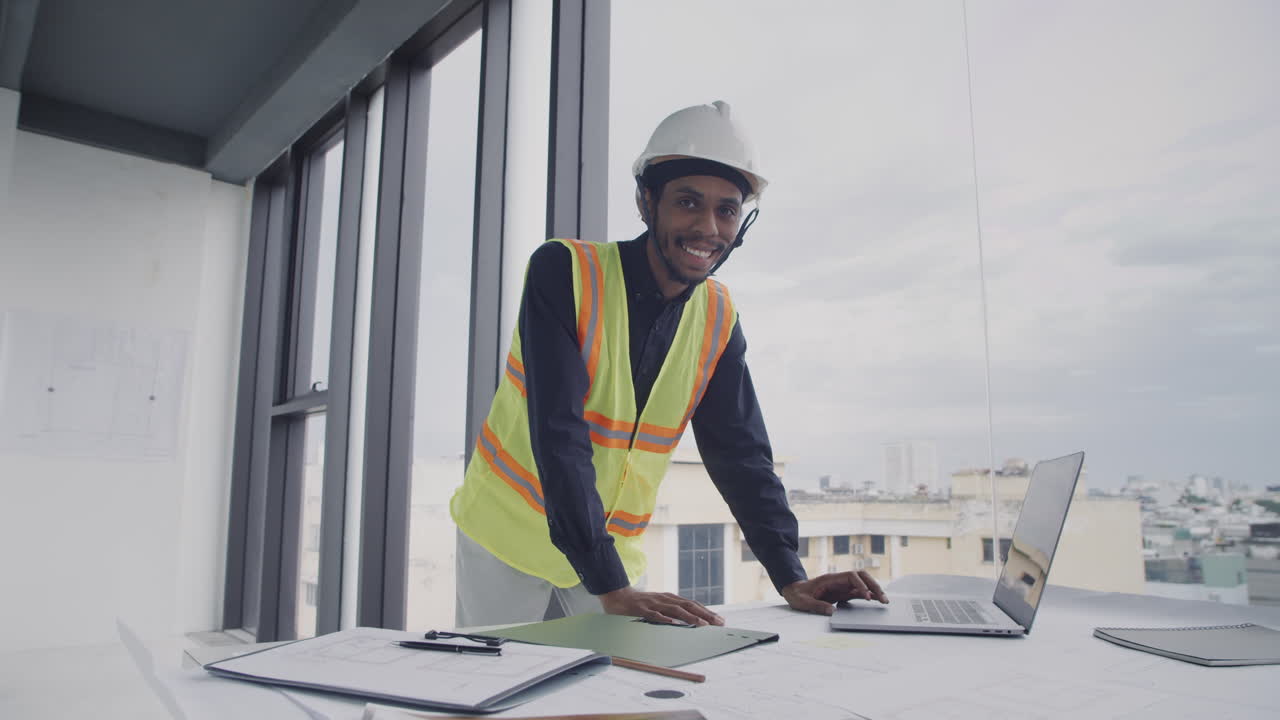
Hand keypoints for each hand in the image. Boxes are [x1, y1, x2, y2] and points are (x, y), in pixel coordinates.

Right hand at [598, 586, 724, 625]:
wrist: (618, 596)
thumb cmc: (641, 604)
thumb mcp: (660, 605)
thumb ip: (673, 611)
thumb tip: (691, 620)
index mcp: (670, 598)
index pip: (692, 604)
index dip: (707, 611)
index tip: (720, 620)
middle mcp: (665, 599)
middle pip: (688, 606)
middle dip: (705, 614)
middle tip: (718, 623)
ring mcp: (653, 603)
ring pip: (674, 610)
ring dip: (690, 617)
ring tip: (702, 624)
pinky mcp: (641, 609)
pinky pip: (654, 615)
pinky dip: (664, 619)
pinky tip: (673, 624)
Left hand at [781, 571, 888, 615]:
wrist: (794, 591)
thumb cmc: (798, 595)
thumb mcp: (804, 602)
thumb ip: (817, 606)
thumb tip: (832, 612)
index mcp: (830, 579)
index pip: (851, 577)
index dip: (860, 585)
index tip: (866, 596)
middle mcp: (839, 581)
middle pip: (861, 577)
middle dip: (873, 585)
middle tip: (882, 597)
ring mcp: (842, 586)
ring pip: (863, 584)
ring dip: (874, 590)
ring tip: (884, 600)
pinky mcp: (843, 593)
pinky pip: (859, 592)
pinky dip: (869, 595)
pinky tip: (876, 601)